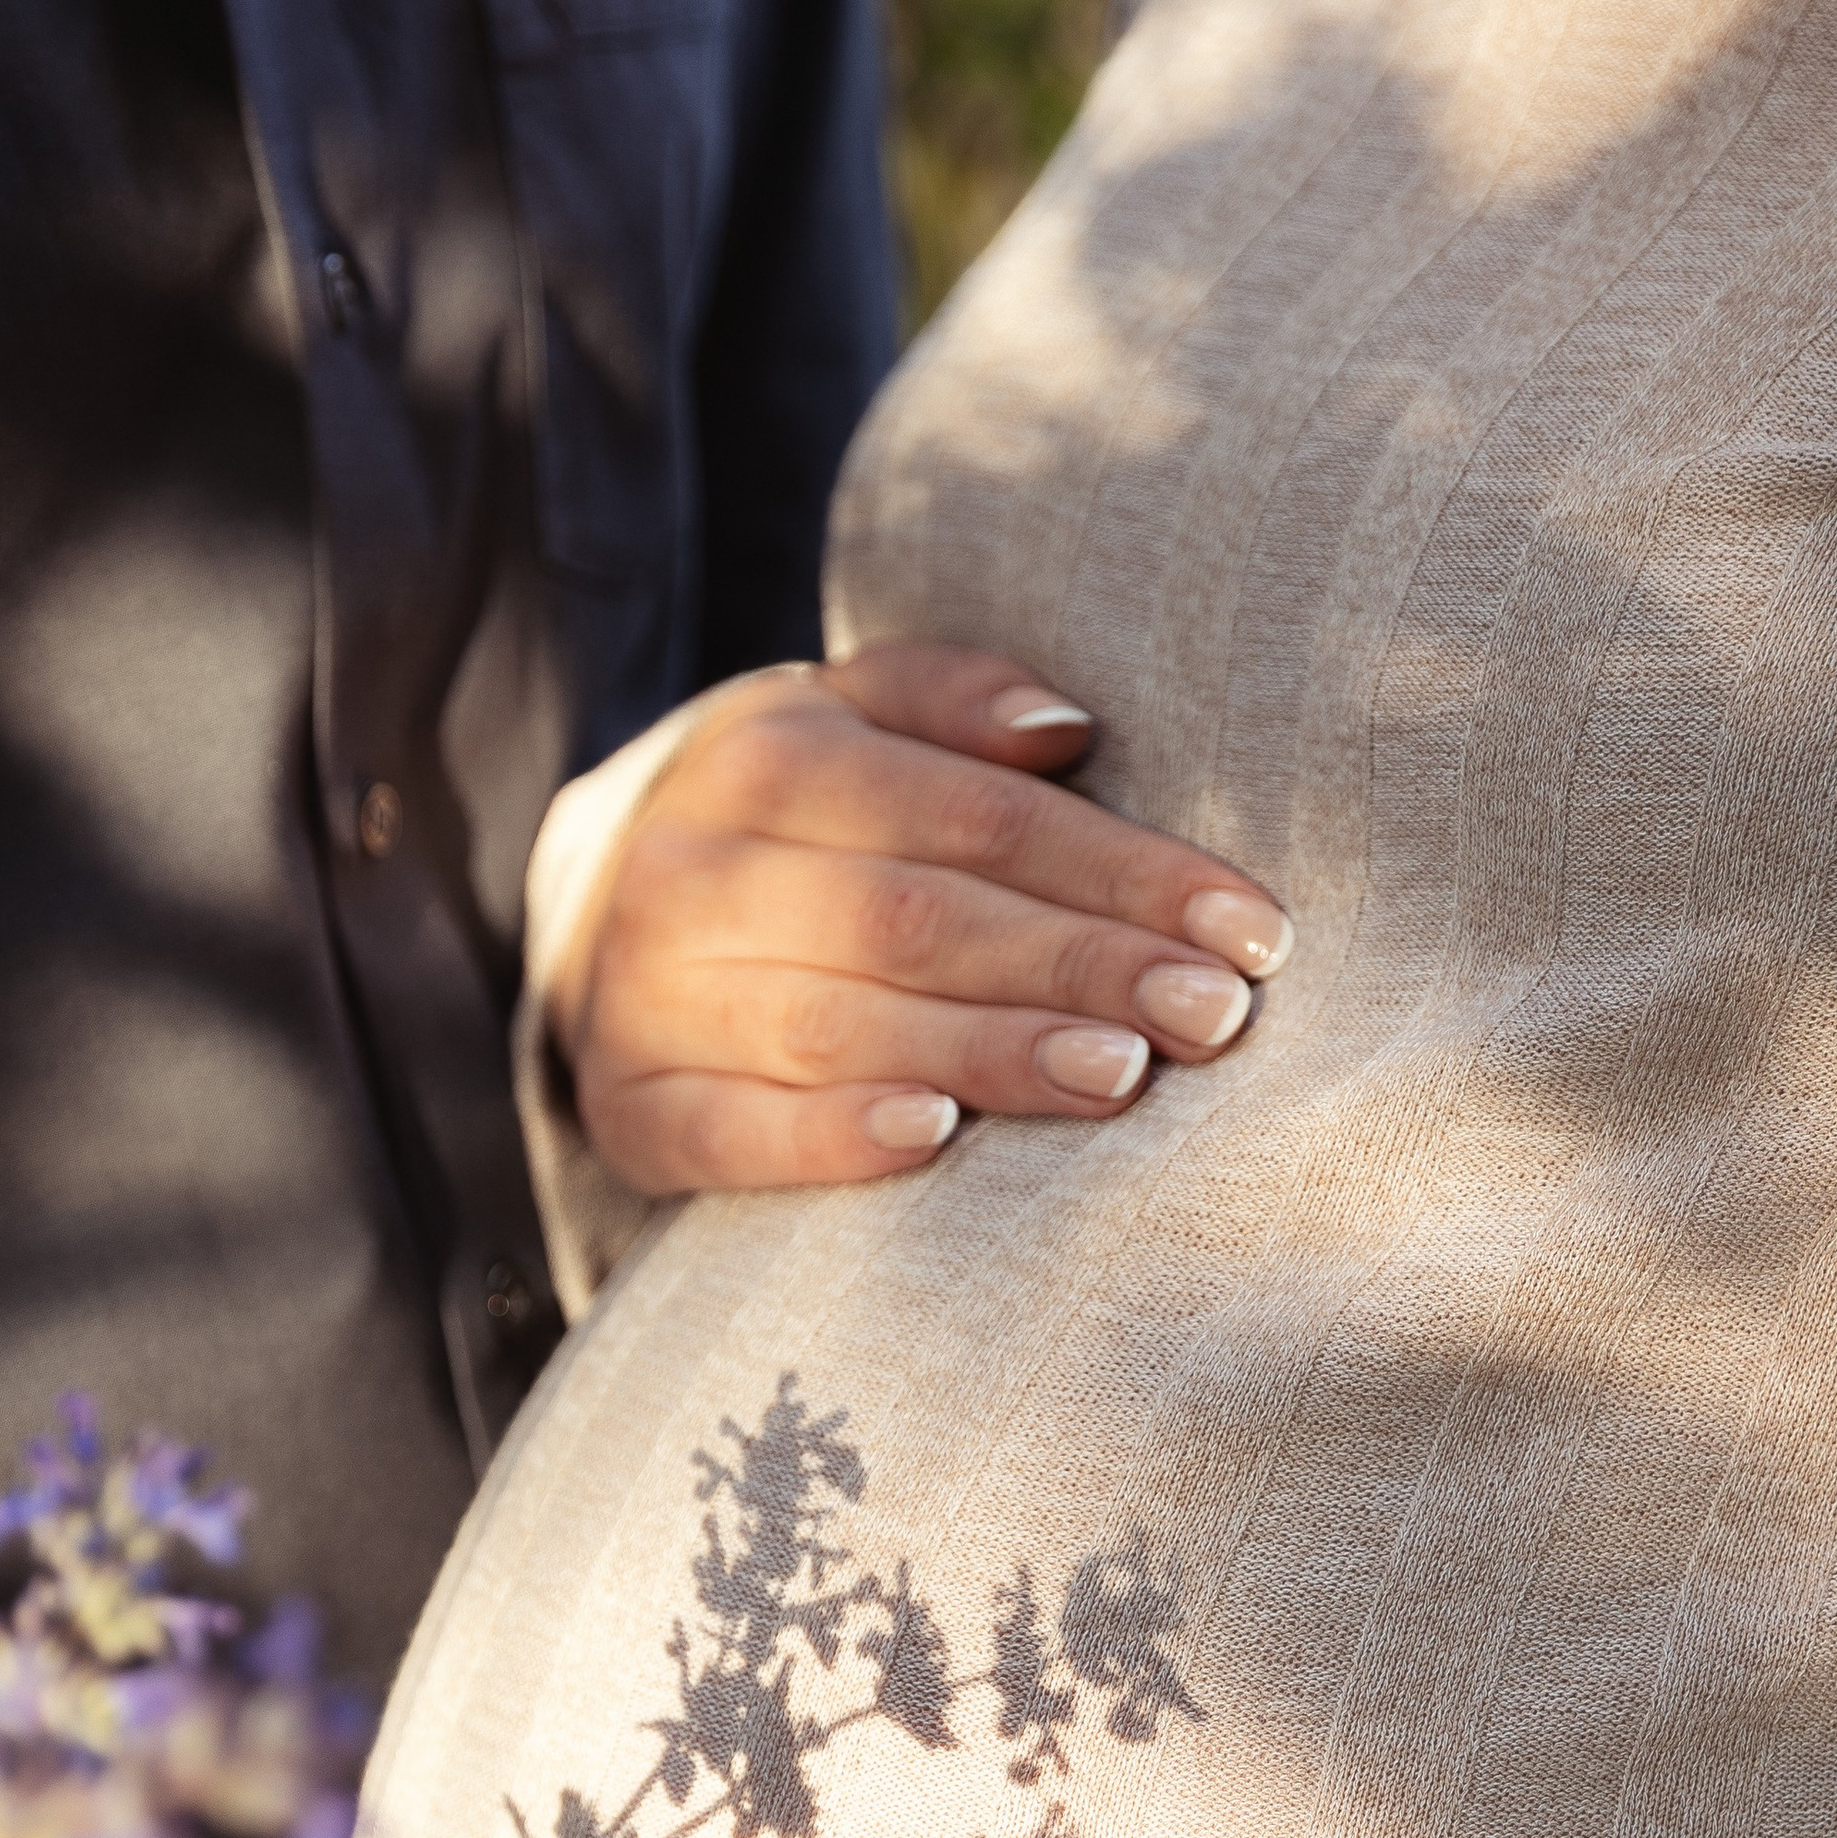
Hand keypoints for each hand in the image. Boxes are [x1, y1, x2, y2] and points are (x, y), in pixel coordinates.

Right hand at [546, 645, 1293, 1200]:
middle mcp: (693, 871)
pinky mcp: (633, 1110)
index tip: (1246, 928)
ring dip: (992, 1054)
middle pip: (918, 920)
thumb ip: (951, 698)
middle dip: (1080, 967)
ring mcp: (649, 997)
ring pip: (841, 1027)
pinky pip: (733, 1133)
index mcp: (764, 756)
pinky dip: (832, 1140)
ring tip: (1122, 1074)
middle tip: (1214, 1016)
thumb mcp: (848, 717)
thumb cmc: (784, 818)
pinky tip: (936, 1140)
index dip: (1117, 871)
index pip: (974, 816)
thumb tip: (1069, 728)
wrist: (590, 910)